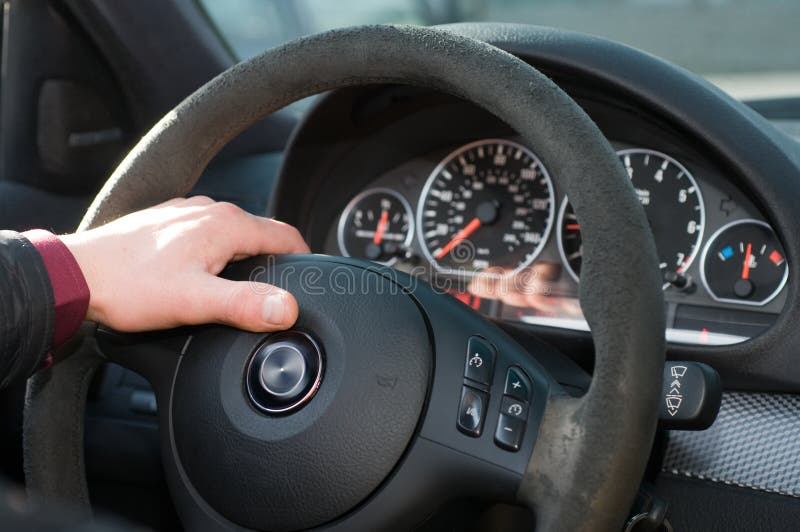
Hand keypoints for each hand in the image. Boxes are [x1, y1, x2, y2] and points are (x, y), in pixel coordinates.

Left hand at [60, 196, 309, 332]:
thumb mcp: (195, 302)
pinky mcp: (167, 224)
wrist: (75, 275)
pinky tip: (202, 276)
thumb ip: (245, 305)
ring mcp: (186, 214)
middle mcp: (209, 210)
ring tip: (239, 289)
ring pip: (233, 235)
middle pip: (261, 235)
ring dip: (243, 258)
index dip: (304, 259)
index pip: (286, 235)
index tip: (308, 280)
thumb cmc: (128, 286)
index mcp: (226, 224)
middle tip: (273, 295)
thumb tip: (287, 309)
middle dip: (273, 263)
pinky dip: (216, 254)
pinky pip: (207, 236)